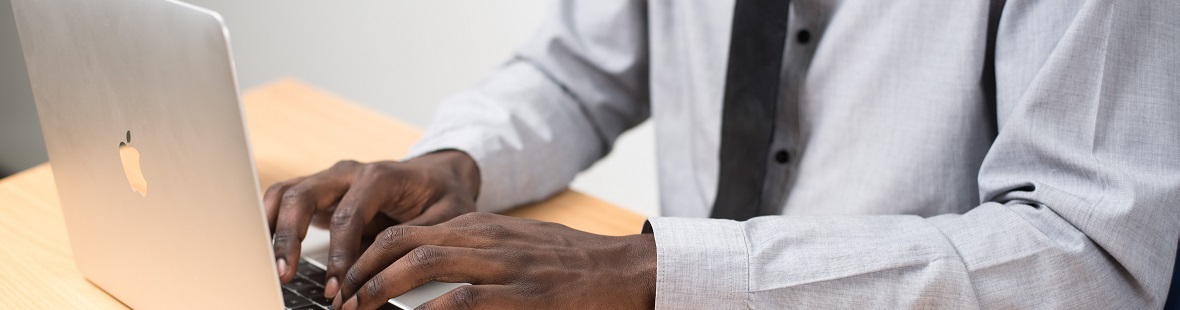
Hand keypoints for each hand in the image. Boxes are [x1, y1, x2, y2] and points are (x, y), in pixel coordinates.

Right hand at [264, 150, 480, 298]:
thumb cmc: (443, 197)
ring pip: (285, 194)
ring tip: (268, 266)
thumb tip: (391, 270)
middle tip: (284, 275)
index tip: (336, 287)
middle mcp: (348, 172)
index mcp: (380, 176)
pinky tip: (262, 251)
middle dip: (290, 237)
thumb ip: (417, 239)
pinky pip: (283, 201)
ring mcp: (328, 179)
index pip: (348, 215)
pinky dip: (268, 223)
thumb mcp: (446, 216)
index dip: (339, 254)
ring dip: (271, 229)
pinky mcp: (318, 192)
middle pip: (303, 196)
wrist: (437, 176)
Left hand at [332, 212, 655, 309]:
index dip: (367, 254)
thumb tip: (432, 274)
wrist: (626, 270)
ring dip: (380, 289)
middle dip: (361, 271)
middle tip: (339, 301)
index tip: (345, 281)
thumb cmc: (570, 265)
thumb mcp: (516, 248)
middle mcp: (484, 239)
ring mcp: (502, 266)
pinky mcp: (523, 295)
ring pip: (424, 263)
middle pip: (403, 242)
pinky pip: (463, 301)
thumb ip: (475, 255)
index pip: (406, 231)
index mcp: (479, 228)